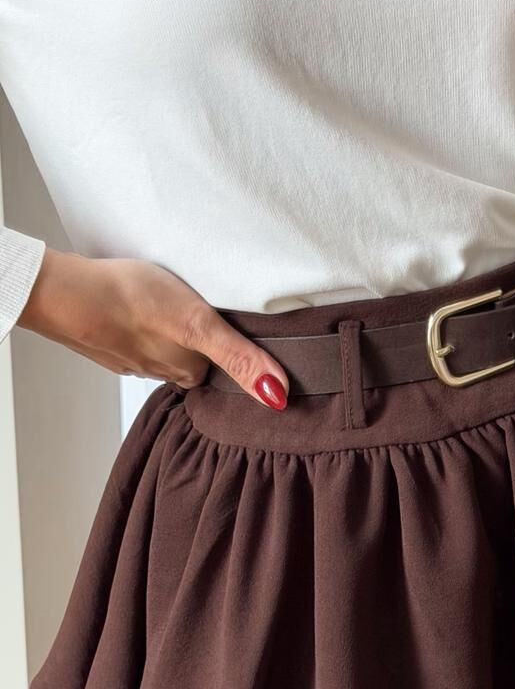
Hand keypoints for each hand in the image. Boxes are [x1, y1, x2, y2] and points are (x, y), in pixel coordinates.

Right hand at [17, 248, 290, 409]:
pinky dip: (145, 329)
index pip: (223, 373)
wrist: (63, 291)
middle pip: (195, 363)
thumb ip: (238, 357)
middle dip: (207, 350)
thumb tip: (277, 396)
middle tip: (219, 324)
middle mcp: (161, 370)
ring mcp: (131, 357)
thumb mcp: (197, 324)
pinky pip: (137, 338)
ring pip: (166, 351)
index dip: (237, 359)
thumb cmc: (130, 300)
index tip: (247, 344)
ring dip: (175, 339)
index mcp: (186, 371)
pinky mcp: (108, 339)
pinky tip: (144, 313)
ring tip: (184, 316)